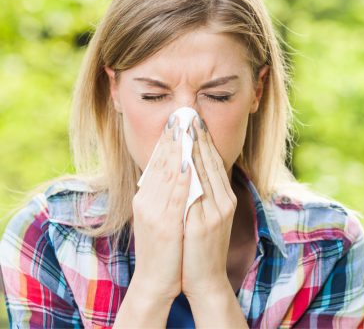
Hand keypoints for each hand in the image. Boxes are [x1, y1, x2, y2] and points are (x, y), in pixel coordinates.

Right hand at [131, 117, 190, 300]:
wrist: (156, 281)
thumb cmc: (164, 249)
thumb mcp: (160, 217)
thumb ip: (165, 195)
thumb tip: (176, 172)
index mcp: (146, 198)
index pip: (158, 163)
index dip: (168, 140)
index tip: (177, 120)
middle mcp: (147, 201)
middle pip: (161, 163)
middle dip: (172, 137)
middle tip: (181, 113)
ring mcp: (154, 212)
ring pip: (166, 174)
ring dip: (177, 148)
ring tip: (184, 127)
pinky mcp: (164, 225)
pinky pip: (174, 195)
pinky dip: (180, 176)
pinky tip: (186, 160)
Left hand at [181, 116, 237, 298]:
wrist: (205, 279)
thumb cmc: (201, 247)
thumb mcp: (207, 217)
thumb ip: (202, 194)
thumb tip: (191, 170)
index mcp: (224, 198)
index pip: (213, 162)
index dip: (203, 140)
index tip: (193, 120)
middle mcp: (224, 201)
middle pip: (210, 162)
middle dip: (199, 136)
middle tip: (189, 113)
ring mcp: (216, 211)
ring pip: (205, 172)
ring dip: (193, 148)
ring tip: (184, 126)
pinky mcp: (205, 223)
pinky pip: (197, 191)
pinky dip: (190, 172)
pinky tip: (182, 157)